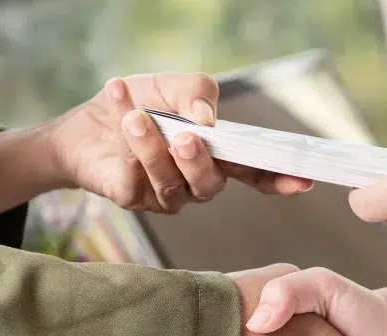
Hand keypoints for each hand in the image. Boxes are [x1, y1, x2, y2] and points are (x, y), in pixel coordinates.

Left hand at [45, 73, 311, 212]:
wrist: (85, 122)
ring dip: (153, 148)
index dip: (277, 179)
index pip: (254, 173)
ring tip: (135, 118)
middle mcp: (196, 181)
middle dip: (198, 161)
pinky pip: (136, 182)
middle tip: (183, 136)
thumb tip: (208, 119)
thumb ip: (197, 91)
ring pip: (172, 184)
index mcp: (217, 156)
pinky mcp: (133, 200)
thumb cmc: (139, 103)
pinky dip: (128, 144)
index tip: (300, 181)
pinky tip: (119, 114)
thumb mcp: (171, 85)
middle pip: (211, 185)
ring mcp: (166, 195)